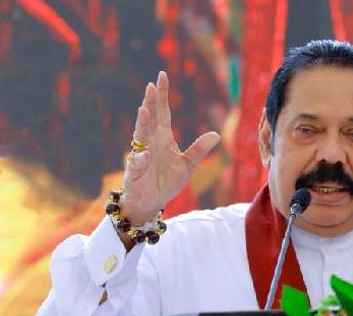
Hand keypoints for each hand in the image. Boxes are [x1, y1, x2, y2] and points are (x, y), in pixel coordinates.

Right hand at [119, 71, 219, 224]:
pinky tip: (146, 154)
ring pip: (141, 136)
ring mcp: (141, 155)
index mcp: (163, 138)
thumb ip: (199, 150)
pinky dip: (141, 158)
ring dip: (142, 123)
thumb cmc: (166, 181)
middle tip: (151, 85)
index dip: (162, 95)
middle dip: (150, 102)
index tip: (161, 76)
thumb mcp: (188, 165)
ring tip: (144, 110)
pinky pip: (138, 162)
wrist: (151, 202)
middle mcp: (150, 142)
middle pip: (150, 118)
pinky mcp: (135, 171)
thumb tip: (217, 134)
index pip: (163, 112)